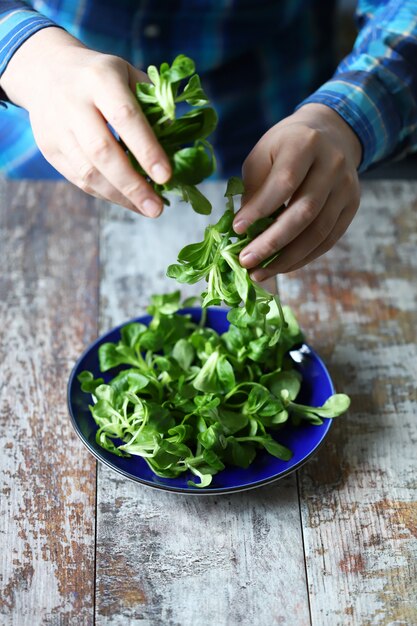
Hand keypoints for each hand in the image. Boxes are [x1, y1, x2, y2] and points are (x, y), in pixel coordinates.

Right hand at [0, 28, 170, 215]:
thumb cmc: (101, 76)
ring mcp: (57, 128)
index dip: (147, 150)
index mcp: (100, 79)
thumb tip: (177, 145)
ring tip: (147, 208)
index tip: (167, 176)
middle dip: (132, 184)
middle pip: (102, 151)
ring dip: (120, 196)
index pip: (124, 117)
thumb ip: (154, 105)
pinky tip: (128, 201)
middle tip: (157, 208)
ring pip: (88, 171)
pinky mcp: (49, 149)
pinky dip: (106, 194)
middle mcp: (73, 103)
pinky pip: (79, 179)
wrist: (46, 70)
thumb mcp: (129, 75)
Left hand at [233, 103, 361, 277]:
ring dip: (287, 259)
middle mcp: (332, 165)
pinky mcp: (352, 206)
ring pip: (318, 232)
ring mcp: (346, 187)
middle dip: (272, 242)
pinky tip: (280, 267)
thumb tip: (244, 231)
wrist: (329, 134)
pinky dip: (303, 258)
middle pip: (304, 212)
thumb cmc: (286, 147)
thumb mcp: (263, 155)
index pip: (284, 183)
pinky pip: (328, 240)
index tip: (237, 229)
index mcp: (306, 144)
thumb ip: (254, 189)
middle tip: (246, 261)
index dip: (260, 209)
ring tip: (259, 272)